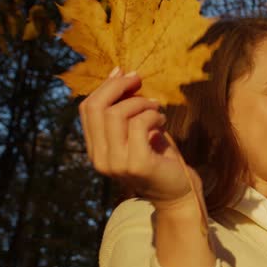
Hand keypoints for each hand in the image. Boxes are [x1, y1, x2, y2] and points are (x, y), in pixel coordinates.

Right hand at [78, 67, 200, 209]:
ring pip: (117, 114)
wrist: (179, 193)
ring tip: (157, 109)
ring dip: (141, 103)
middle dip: (119, 87)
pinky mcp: (137, 164)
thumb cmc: (160, 159)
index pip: (87, 109)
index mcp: (96, 150)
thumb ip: (125, 109)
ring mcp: (116, 163)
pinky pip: (139, 124)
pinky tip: (162, 121)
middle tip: (139, 81)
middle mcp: (100, 159)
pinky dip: (153, 115)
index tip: (124, 74)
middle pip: (96, 108)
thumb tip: (119, 73)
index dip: (105, 87)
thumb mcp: (138, 131)